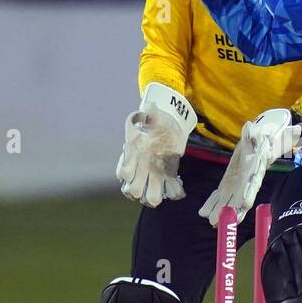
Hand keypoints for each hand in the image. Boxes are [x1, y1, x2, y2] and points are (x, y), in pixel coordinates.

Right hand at [115, 82, 197, 206]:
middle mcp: (140, 168)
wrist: (169, 123)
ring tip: (164, 189)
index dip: (127, 173)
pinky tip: (178, 187)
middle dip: (140, 190)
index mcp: (133, 154)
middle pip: (133, 190)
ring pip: (148, 196)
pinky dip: (174, 192)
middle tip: (151, 182)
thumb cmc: (156, 119)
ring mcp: (154, 174)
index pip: (123, 173)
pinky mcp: (168, 175)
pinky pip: (169, 191)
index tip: (136, 166)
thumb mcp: (152, 113)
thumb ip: (149, 112)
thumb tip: (149, 105)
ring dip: (155, 196)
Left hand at [199, 108, 292, 225]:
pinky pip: (220, 195)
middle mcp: (247, 182)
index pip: (253, 184)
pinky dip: (212, 203)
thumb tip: (252, 127)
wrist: (261, 144)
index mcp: (255, 171)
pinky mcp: (228, 184)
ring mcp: (237, 185)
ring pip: (229, 200)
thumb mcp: (258, 134)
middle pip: (240, 198)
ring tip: (211, 222)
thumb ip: (254, 134)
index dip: (249, 194)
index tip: (244, 204)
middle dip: (232, 210)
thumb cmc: (261, 139)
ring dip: (220, 211)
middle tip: (222, 220)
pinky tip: (202, 213)